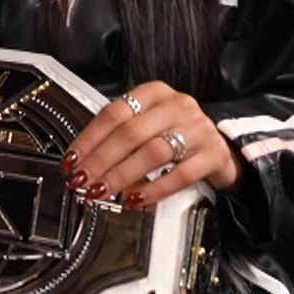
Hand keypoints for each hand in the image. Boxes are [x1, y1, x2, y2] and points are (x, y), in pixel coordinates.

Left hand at [61, 80, 241, 209]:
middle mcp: (177, 106)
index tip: (72, 160)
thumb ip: (120, 137)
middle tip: (82, 181)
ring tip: (103, 192)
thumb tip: (82, 163)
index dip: (89, 138)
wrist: (221, 149)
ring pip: (153, 152)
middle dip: (101, 160)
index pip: (114, 113)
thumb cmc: (176, 136)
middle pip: (130, 133)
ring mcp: (197, 129)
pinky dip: (154, 189)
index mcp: (154, 93)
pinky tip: (135, 199)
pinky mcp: (213, 154)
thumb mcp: (149, 126)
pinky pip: (180, 175)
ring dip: (122, 175)